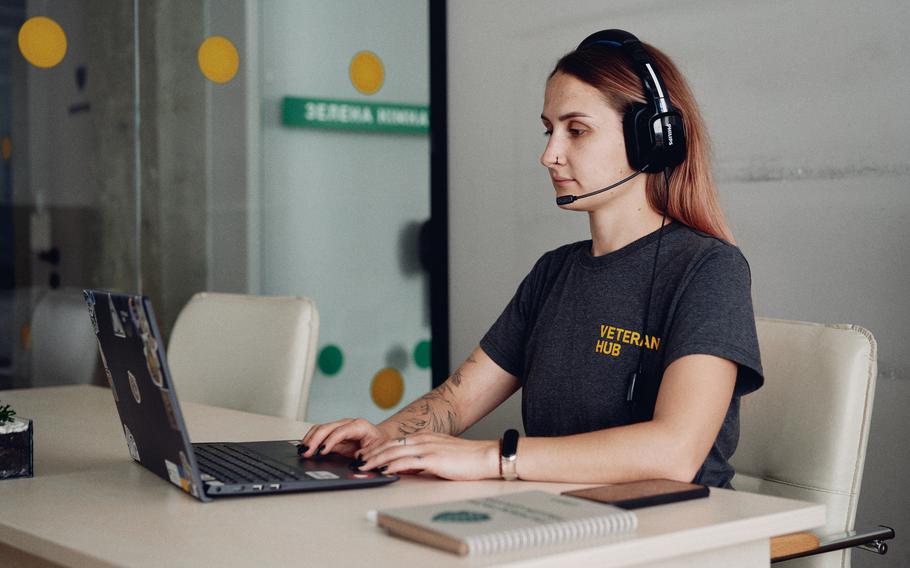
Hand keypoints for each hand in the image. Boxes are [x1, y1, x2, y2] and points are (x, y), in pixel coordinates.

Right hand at [300, 418, 389, 458]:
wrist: (380, 438)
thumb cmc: (379, 443)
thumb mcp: (378, 450)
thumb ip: (368, 454)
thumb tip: (358, 459)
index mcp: (359, 426)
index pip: (340, 432)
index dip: (330, 441)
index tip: (322, 451)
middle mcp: (347, 424)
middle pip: (327, 428)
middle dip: (315, 439)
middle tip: (306, 451)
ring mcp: (339, 428)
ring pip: (320, 429)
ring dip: (310, 438)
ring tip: (303, 450)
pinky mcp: (333, 434)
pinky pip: (319, 434)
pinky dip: (311, 439)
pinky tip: (305, 447)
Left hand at [358, 433, 499, 480]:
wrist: (486, 456)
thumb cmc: (467, 458)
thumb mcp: (441, 454)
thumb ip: (424, 458)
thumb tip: (409, 467)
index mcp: (425, 438)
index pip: (395, 442)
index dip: (378, 448)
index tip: (366, 455)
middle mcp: (423, 440)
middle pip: (390, 445)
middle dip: (372, 453)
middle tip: (358, 460)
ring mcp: (427, 448)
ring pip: (394, 451)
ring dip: (376, 459)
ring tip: (364, 466)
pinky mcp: (432, 458)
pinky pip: (406, 461)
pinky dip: (391, 465)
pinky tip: (383, 470)